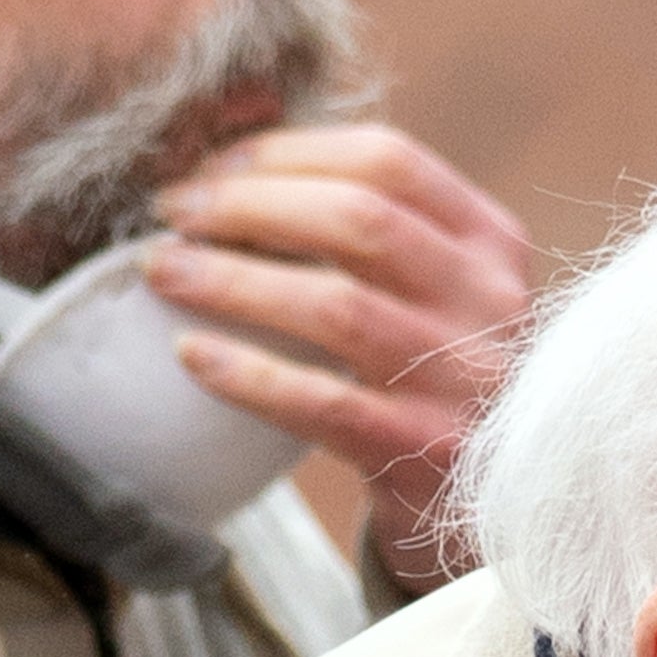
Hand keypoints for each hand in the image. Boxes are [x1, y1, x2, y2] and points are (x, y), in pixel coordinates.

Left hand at [144, 125, 535, 596]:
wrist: (494, 503)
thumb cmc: (434, 378)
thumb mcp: (439, 292)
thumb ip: (375, 235)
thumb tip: (233, 175)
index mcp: (489, 242)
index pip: (388, 161)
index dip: (288, 153)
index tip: (213, 166)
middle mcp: (489, 301)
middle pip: (360, 219)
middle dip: (250, 204)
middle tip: (175, 210)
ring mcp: (463, 378)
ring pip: (336, 306)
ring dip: (233, 279)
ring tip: (163, 270)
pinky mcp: (426, 450)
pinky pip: (323, 402)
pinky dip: (247, 373)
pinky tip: (190, 355)